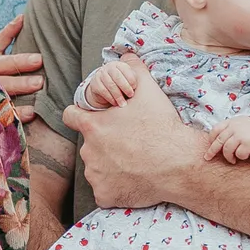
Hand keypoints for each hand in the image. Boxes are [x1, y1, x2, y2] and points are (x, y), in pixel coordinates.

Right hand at [0, 15, 42, 122]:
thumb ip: (6, 39)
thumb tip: (23, 17)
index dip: (8, 33)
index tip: (24, 21)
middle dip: (20, 63)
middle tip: (40, 59)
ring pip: (1, 88)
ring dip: (19, 85)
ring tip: (39, 84)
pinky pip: (3, 114)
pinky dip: (18, 113)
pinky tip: (32, 111)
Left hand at [63, 62, 204, 208]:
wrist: (179, 164)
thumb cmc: (162, 127)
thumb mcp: (148, 90)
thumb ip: (133, 69)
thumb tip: (127, 54)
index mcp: (93, 126)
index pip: (70, 116)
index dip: (79, 117)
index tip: (91, 120)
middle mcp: (88, 151)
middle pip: (89, 145)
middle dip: (104, 145)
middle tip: (128, 145)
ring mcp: (95, 175)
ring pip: (97, 169)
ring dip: (110, 167)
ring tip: (135, 164)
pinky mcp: (105, 195)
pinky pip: (106, 191)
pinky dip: (116, 189)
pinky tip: (134, 182)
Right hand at [79, 60, 136, 109]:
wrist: (104, 89)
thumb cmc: (120, 85)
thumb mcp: (128, 80)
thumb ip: (135, 79)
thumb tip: (148, 83)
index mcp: (119, 65)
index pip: (125, 69)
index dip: (131, 79)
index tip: (135, 87)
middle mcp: (109, 68)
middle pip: (117, 76)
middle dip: (125, 87)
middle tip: (131, 95)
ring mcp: (100, 75)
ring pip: (110, 84)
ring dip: (118, 95)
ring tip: (123, 103)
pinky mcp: (95, 83)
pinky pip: (103, 91)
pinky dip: (110, 98)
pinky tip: (115, 103)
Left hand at [206, 116, 249, 163]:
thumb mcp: (240, 125)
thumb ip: (229, 129)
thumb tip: (214, 141)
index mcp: (231, 122)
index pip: (215, 130)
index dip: (211, 139)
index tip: (210, 145)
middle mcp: (235, 128)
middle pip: (219, 141)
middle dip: (212, 151)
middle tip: (208, 157)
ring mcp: (241, 135)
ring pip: (227, 149)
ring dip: (228, 157)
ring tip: (232, 160)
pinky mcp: (248, 144)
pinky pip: (239, 154)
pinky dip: (241, 157)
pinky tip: (246, 155)